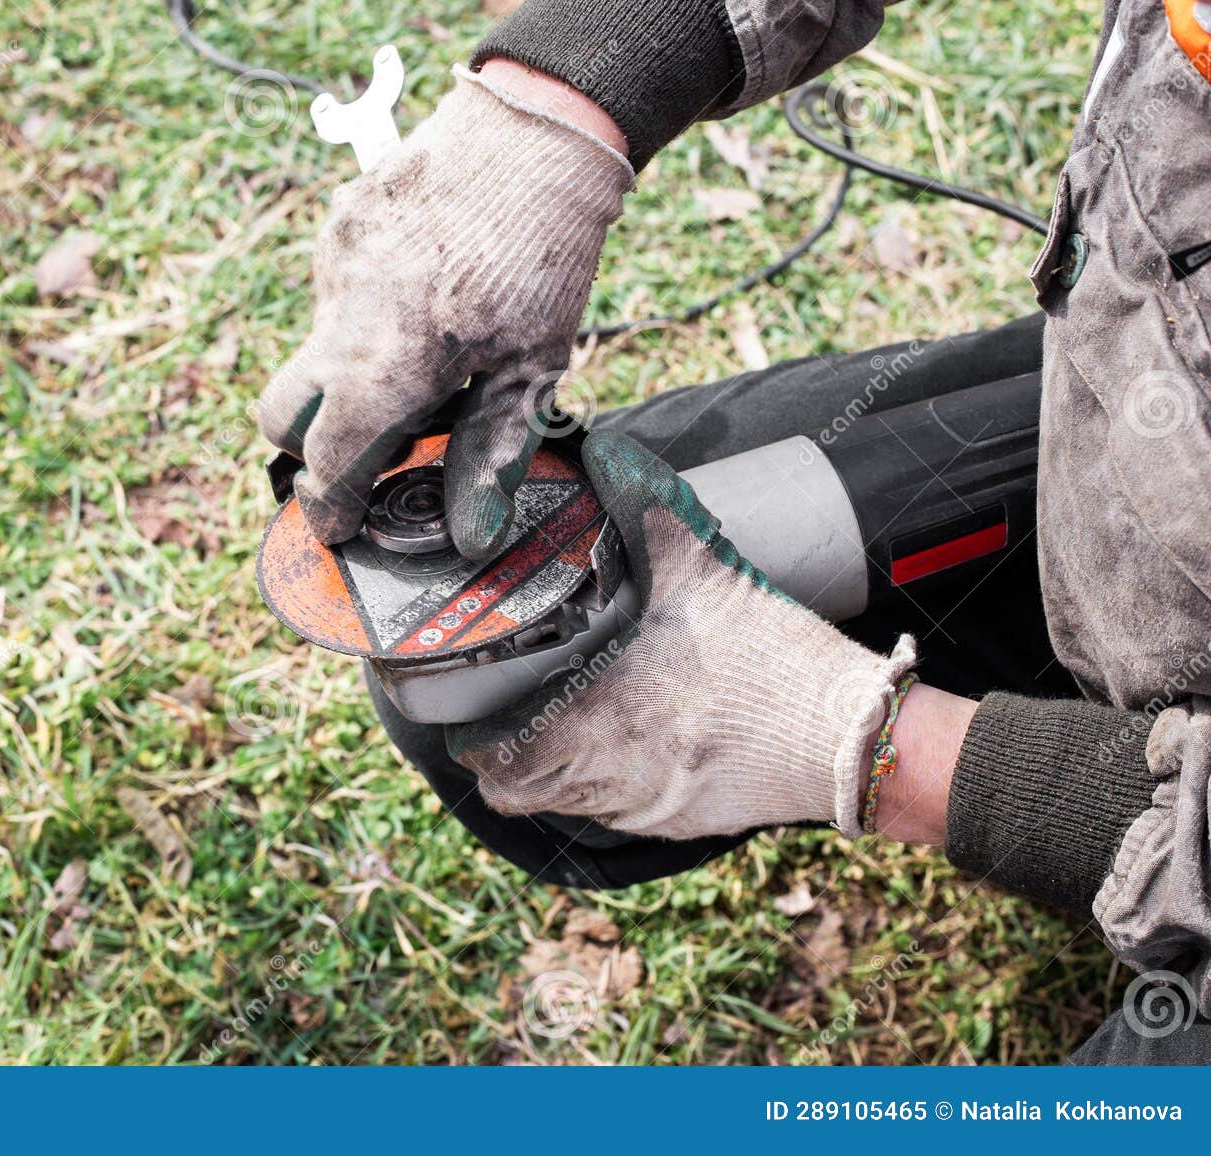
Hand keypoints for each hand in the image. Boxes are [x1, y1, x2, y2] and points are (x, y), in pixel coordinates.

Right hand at [257, 65, 633, 559]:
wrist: (533, 132)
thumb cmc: (542, 257)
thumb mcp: (531, 369)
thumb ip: (489, 455)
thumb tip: (469, 534)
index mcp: (387, 366)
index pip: (326, 462)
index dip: (329, 507)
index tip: (338, 528)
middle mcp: (341, 319)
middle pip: (280, 416)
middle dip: (308, 449)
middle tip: (366, 457)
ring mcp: (330, 268)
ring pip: (310, 350)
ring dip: (346, 377)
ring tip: (421, 362)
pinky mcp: (336, 228)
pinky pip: (331, 294)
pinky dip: (362, 317)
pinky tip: (420, 296)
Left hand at [447, 431, 917, 838]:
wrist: (847, 737)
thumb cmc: (771, 660)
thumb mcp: (703, 569)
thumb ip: (646, 506)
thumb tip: (604, 449)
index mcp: (597, 719)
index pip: (496, 761)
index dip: (473, 738)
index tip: (473, 708)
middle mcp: (608, 776)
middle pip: (517, 793)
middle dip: (501, 758)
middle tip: (504, 715)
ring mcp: (643, 809)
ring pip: (563, 805)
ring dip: (551, 770)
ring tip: (560, 723)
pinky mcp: (678, 824)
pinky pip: (616, 813)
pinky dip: (604, 783)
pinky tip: (625, 741)